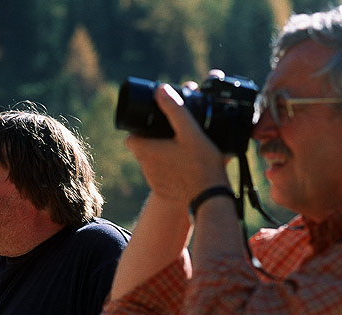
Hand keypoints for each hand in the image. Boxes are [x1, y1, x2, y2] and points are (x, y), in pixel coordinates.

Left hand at [125, 84, 230, 214]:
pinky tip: (186, 164)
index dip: (139, 128)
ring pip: (152, 162)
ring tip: (182, 148)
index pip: (131, 137)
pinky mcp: (164, 191)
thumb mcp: (190, 132)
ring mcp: (154, 181)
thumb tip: (161, 89)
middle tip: (173, 133)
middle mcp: (145, 168)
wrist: (210, 198)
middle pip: (142, 148)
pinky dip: (170, 168)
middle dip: (154, 139)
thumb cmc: (201, 165)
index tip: (154, 124)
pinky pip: (162, 175)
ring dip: (162, 154)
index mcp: (146, 151)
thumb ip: (175, 110)